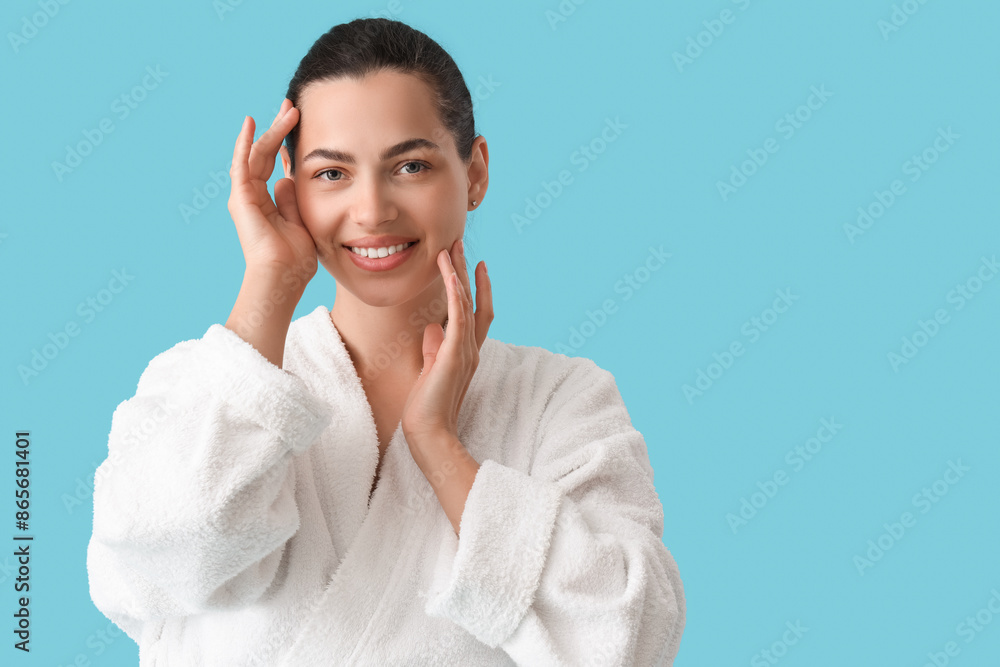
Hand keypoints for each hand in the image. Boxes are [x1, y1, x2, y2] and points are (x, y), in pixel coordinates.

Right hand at [228, 99, 316, 281]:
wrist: (282, 277)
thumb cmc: (294, 259)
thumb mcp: (300, 221)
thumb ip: (293, 200)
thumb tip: (288, 178)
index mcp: (268, 203)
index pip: (275, 166)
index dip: (285, 145)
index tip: (297, 124)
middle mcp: (253, 197)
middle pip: (264, 155)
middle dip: (279, 129)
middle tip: (292, 107)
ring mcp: (245, 196)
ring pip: (256, 154)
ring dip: (271, 130)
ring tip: (287, 108)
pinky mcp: (241, 197)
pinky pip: (242, 163)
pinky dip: (246, 142)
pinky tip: (251, 122)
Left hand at [401, 239, 492, 457]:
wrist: (430, 433)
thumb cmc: (427, 407)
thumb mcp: (430, 370)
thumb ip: (434, 348)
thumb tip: (432, 328)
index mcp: (466, 352)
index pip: (475, 312)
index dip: (476, 287)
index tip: (473, 265)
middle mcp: (471, 348)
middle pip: (474, 300)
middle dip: (466, 271)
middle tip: (460, 244)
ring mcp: (465, 351)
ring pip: (467, 302)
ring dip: (459, 273)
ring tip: (452, 248)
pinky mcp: (454, 354)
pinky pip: (458, 316)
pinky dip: (456, 292)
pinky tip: (450, 273)